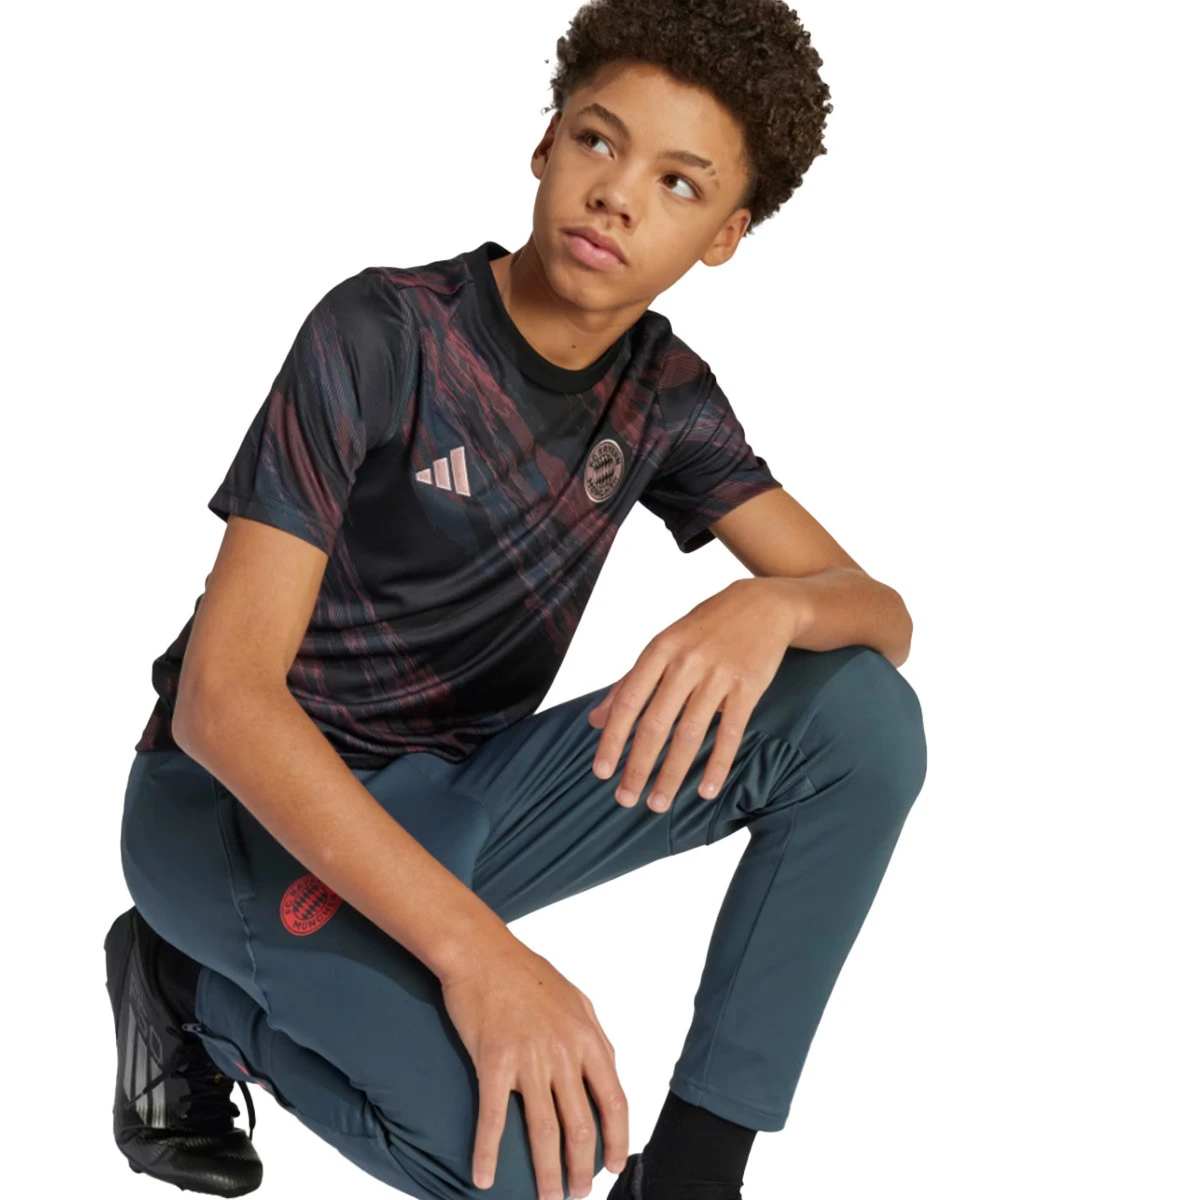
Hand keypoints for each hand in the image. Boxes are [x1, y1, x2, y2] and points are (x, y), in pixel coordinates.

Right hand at [442, 939, 627, 1198]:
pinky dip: (487, 1153)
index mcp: (588, 1038)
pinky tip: (483, 1178)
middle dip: (582, 1169)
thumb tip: (608, 1070)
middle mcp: (563, 1052)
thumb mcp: (576, 999)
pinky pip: (493, 1118)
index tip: (613, 1165)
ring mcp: (529, 1058)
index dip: (617, 1139)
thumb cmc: (527, 974)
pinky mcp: (493, 1062)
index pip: (614, 1101)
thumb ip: (594, 1037)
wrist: (481, 951)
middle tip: (577, 1194)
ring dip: (547, 1173)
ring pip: (543, 1131)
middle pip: (581, 1126)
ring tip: (549, 1198)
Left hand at [588, 578, 795, 811]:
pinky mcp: (748, 687)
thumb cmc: (705, 629)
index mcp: (660, 650)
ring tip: (658, 803)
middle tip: (625, 799)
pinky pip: (731, 733)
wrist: (763, 605)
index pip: (629, 701)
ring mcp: (719, 674)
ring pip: (691, 733)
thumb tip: (595, 719)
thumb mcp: (663, 645)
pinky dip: (717, 765)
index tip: (601, 772)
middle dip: (638, 766)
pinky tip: (705, 790)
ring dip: (672, 773)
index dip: (613, 738)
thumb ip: (629, 682)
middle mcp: (687, 662)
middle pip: (656, 723)